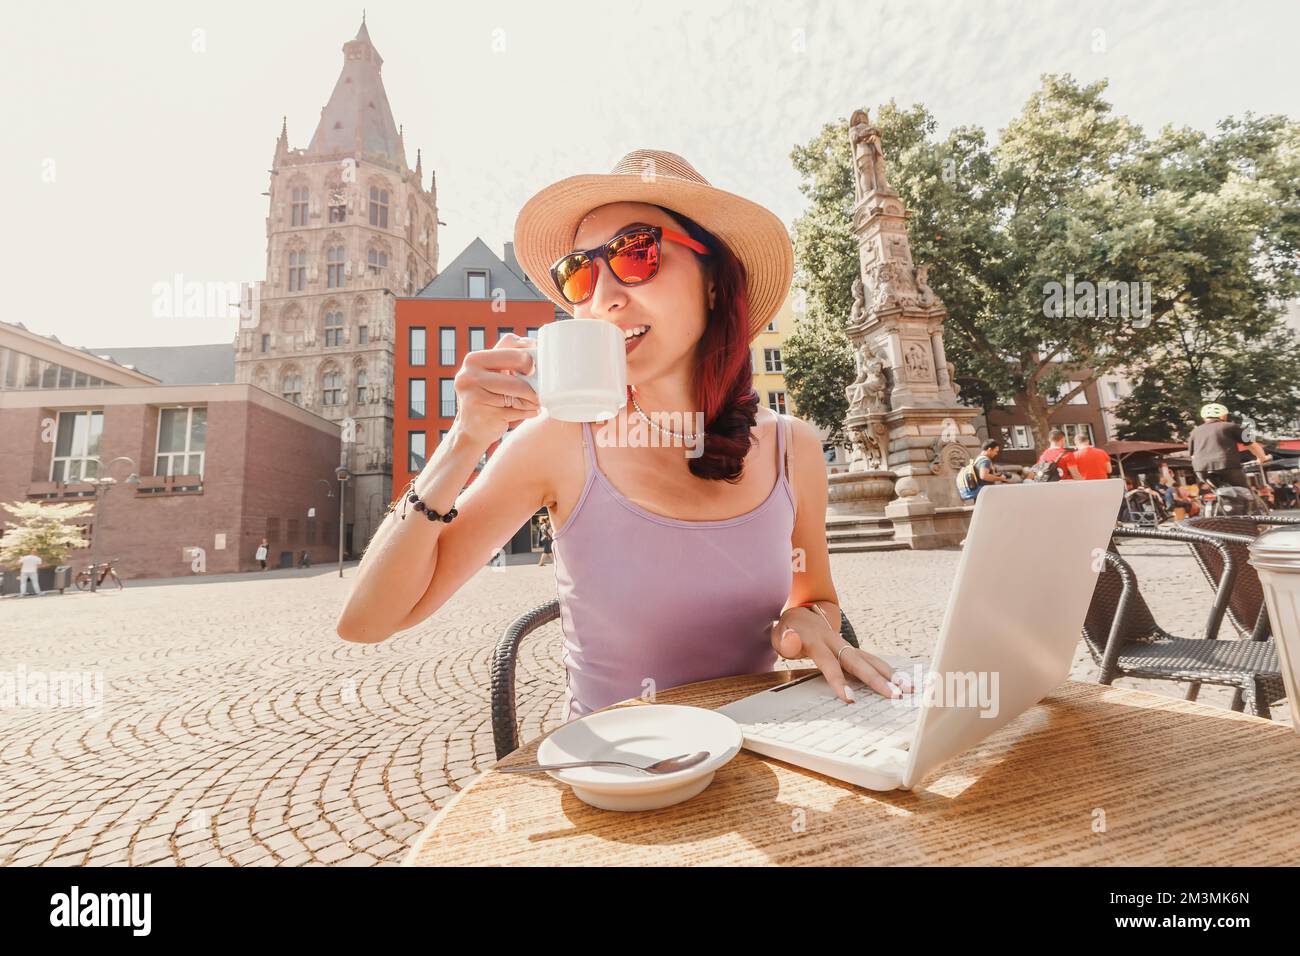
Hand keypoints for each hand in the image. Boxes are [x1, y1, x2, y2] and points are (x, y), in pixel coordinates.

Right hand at [452, 333, 540, 445]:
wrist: (471, 430)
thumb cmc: (489, 397)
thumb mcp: (493, 374)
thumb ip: (509, 359)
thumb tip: (538, 348)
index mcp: (473, 359)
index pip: (509, 343)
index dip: (528, 352)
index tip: (534, 367)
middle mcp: (469, 374)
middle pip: (517, 364)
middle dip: (533, 377)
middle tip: (539, 388)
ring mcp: (474, 395)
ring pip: (519, 390)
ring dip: (533, 399)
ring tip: (534, 403)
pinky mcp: (484, 415)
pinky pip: (517, 410)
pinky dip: (528, 412)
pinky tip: (528, 413)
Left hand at [771, 607, 914, 703]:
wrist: (800, 615)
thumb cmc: (787, 631)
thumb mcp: (779, 634)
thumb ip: (786, 640)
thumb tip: (792, 640)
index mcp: (817, 641)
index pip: (829, 664)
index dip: (839, 681)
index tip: (850, 698)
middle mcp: (836, 642)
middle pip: (859, 662)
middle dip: (878, 680)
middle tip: (895, 695)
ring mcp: (847, 645)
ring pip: (871, 659)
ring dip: (891, 674)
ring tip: (909, 689)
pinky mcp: (854, 650)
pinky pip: (873, 661)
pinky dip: (889, 671)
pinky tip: (905, 681)